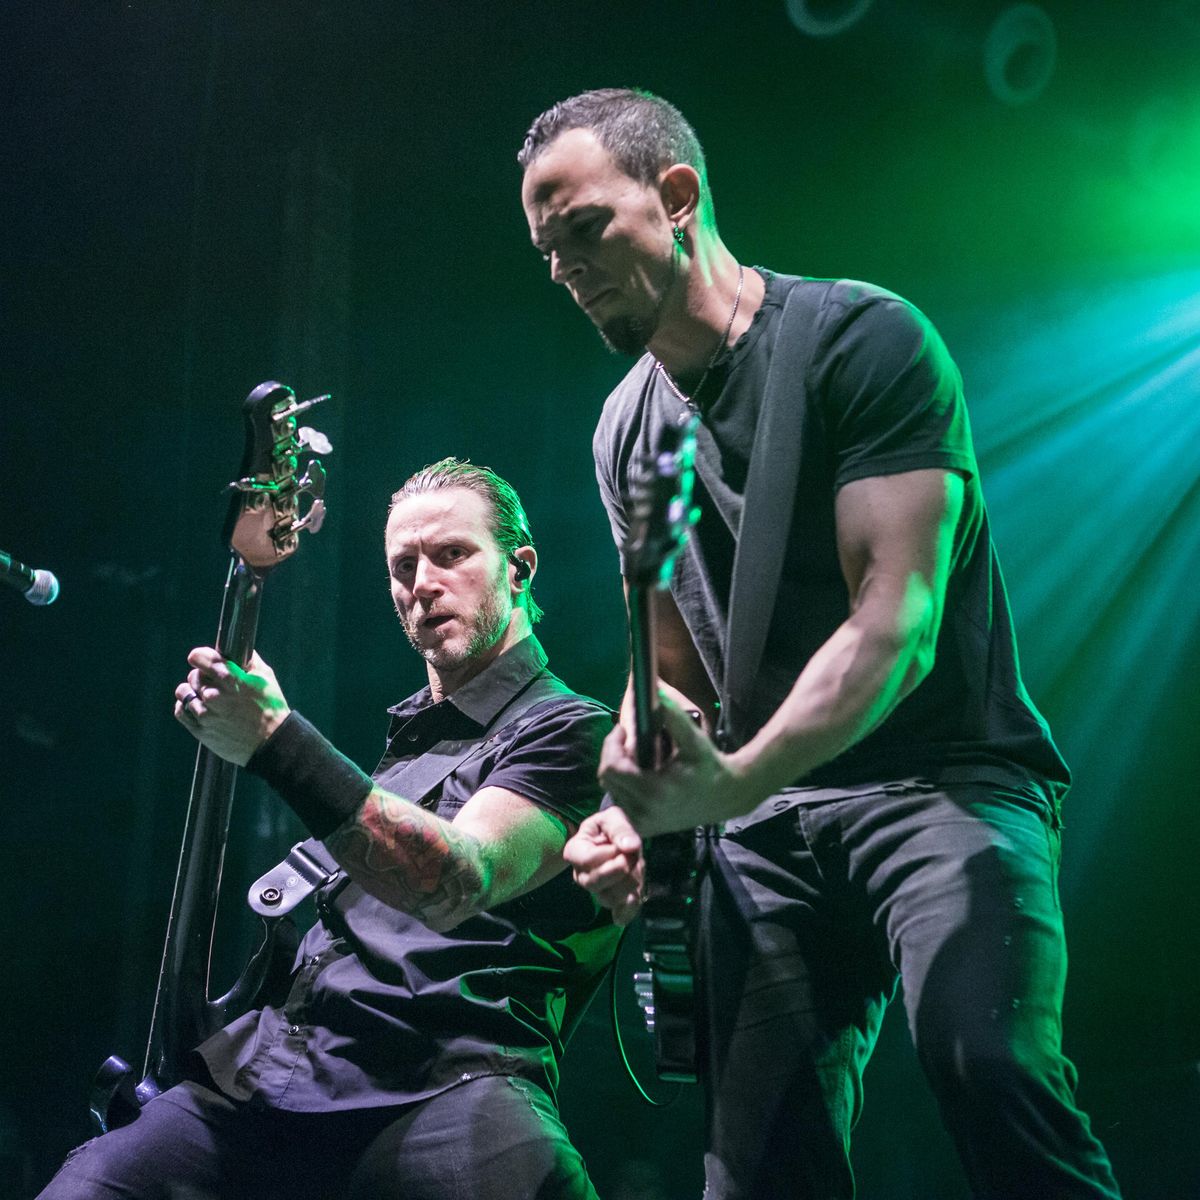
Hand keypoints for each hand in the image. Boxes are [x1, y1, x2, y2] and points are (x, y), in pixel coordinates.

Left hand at [173, 647, 289, 765]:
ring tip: (203, 695)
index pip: (199, 658)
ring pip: (184, 692)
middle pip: (193, 676)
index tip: (202, 659)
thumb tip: (239, 649)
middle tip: (213, 682)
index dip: (200, 656)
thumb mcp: (266, 677)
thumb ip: (250, 660)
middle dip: (202, 676)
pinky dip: (185, 707)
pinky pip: (181, 712)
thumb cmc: (271, 708)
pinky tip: (197, 706)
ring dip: (192, 691)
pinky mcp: (200, 730)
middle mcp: (214, 695)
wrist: (271, 742)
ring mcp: (205, 714)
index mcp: (230, 679)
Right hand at [563, 807, 644, 925]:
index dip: (611, 853)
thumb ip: (620, 829)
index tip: (624, 845)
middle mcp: (581, 876)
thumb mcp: (613, 818)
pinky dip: (628, 910)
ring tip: (637, 866)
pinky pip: (619, 914)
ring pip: (609, 898)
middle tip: (633, 856)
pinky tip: (634, 898)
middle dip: (620, 869)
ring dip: (629, 882)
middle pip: (595, 883)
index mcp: (575, 852)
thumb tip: (630, 847)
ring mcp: (596, 891)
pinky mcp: (614, 902)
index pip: (588, 860)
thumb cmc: (610, 827)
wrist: (621, 839)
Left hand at [600, 693, 758, 835]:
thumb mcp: (695, 740)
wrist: (726, 797)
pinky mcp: (644, 828)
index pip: (612, 768)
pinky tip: (641, 774)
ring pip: (611, 790)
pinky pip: (621, 801)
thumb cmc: (710, 766)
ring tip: (639, 757)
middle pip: (607, 778)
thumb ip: (674, 717)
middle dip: (614, 755)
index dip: (612, 745)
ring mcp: (643, 823)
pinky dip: (624, 784)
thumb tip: (657, 693)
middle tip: (630, 741)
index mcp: (655, 792)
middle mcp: (645, 812)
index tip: (623, 730)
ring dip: (618, 769)